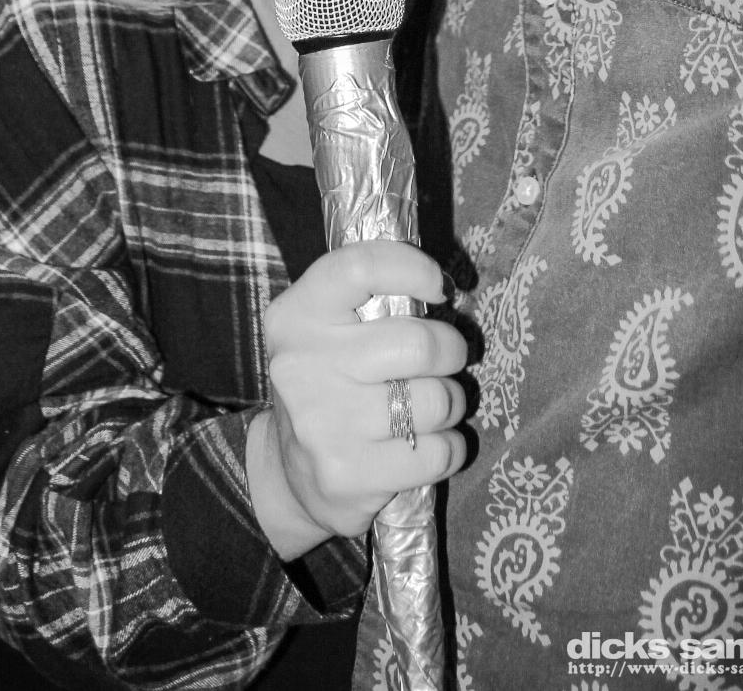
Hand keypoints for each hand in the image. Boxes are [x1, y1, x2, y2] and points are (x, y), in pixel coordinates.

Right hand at [247, 240, 467, 557]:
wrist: (290, 473)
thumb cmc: (330, 381)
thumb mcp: (329, 329)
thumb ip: (372, 299)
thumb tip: (445, 291)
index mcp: (298, 315)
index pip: (361, 267)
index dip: (413, 269)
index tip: (439, 289)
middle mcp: (302, 364)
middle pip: (419, 344)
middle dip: (451, 351)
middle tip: (446, 359)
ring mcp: (321, 425)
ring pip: (436, 401)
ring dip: (452, 403)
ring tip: (431, 406)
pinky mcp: (346, 475)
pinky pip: (438, 452)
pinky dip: (449, 448)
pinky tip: (425, 445)